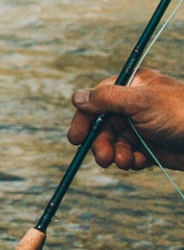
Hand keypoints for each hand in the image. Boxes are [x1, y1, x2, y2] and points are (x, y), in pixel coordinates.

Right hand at [69, 67, 183, 169]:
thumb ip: (106, 98)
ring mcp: (141, 126)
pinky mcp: (149, 146)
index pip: (96, 100)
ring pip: (114, 142)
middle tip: (103, 159)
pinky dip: (131, 160)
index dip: (84, 119)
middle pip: (102, 125)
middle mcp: (133, 106)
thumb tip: (76, 97)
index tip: (76, 139)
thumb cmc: (180, 114)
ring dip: (116, 154)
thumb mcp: (140, 101)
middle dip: (101, 143)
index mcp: (131, 87)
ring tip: (126, 163)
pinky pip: (129, 154)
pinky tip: (139, 162)